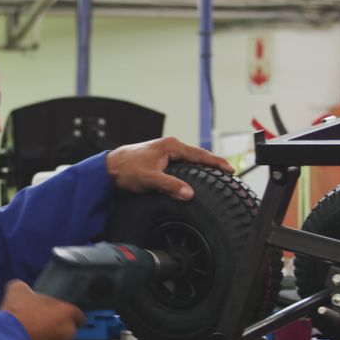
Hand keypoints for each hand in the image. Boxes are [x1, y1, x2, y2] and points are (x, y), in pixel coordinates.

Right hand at [1, 280, 85, 339]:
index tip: (59, 314)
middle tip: (41, 324)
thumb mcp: (18, 289)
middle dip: (56, 328)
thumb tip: (20, 289)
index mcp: (66, 312)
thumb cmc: (16, 316)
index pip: (78, 315)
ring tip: (32, 337)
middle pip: (67, 330)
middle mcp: (67, 331)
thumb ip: (26, 289)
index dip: (67, 314)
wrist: (6, 339)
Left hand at [106, 137, 233, 199]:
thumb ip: (170, 186)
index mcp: (171, 146)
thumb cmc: (127, 169)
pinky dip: (191, 169)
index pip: (199, 154)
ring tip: (217, 175)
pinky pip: (181, 164)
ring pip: (189, 160)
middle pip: (197, 156)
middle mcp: (170, 146)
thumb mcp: (150, 179)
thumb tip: (189, 194)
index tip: (230, 169)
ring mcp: (165, 152)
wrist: (109, 167)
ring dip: (202, 167)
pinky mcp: (160, 159)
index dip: (216, 162)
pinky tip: (195, 176)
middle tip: (229, 173)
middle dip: (213, 164)